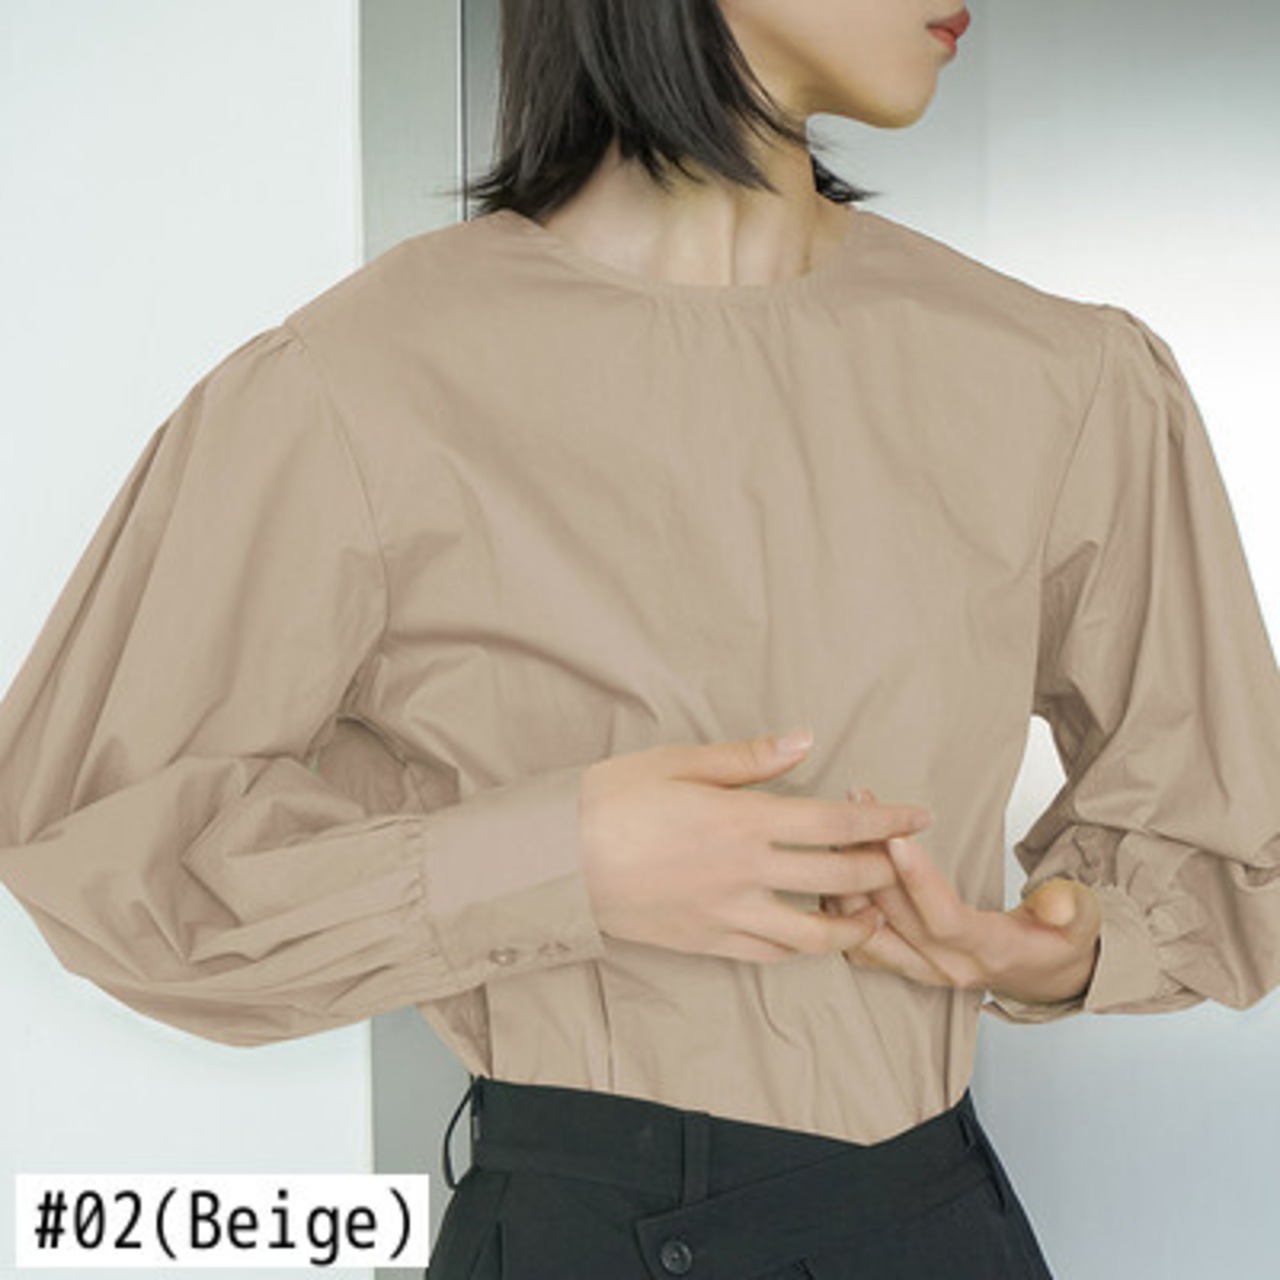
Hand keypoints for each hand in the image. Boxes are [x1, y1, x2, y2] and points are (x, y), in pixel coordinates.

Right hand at [579, 732, 933, 963]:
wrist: (555, 861)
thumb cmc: (610, 799)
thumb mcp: (678, 763)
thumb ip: (748, 758)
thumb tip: (804, 740)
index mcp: (742, 820)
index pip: (836, 824)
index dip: (886, 821)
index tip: (919, 815)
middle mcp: (745, 873)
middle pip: (836, 878)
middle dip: (882, 870)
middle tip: (906, 861)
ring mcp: (726, 915)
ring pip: (810, 934)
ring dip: (851, 924)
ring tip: (873, 914)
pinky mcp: (704, 942)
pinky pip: (767, 954)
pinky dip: (799, 948)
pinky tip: (809, 937)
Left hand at [823, 787, 1101, 1004]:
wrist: (1043, 973)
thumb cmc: (1058, 939)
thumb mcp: (1081, 922)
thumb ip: (1071, 909)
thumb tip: (1058, 905)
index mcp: (990, 953)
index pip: (945, 920)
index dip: (918, 881)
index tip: (897, 838)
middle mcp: (947, 967)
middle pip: (896, 918)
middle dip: (873, 860)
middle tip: (859, 807)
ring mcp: (920, 969)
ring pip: (868, 930)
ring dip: (849, 878)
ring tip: (842, 824)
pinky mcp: (903, 963)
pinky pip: (859, 939)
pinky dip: (842, 903)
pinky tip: (837, 862)